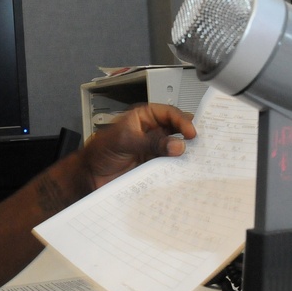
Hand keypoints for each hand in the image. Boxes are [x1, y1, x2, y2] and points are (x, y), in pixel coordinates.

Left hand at [81, 103, 195, 189]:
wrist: (90, 177)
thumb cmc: (100, 152)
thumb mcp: (125, 141)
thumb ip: (150, 143)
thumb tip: (177, 145)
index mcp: (144, 118)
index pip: (169, 113)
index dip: (181, 121)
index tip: (190, 133)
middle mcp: (152, 133)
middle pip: (177, 130)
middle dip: (189, 136)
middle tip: (201, 144)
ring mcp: (154, 150)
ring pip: (176, 149)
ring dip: (186, 154)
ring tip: (198, 159)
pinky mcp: (154, 167)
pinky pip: (171, 166)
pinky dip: (179, 168)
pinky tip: (186, 171)